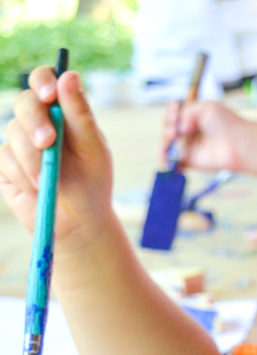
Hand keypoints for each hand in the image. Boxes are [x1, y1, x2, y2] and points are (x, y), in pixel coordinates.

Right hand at [0, 67, 114, 243]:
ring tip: (50, 180)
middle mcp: (40, 122)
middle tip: (47, 143)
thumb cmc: (92, 184)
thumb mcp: (93, 150)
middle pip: (24, 103)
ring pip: (14, 133)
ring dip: (33, 158)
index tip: (49, 94)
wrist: (78, 223)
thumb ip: (80, 115)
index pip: (46, 81)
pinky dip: (22, 174)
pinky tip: (37, 187)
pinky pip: (6, 158)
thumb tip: (69, 75)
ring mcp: (20, 141)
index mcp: (64, 113)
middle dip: (35, 122)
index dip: (43, 81)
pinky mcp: (6, 162)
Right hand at [162, 100, 245, 171]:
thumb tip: (180, 128)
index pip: (173, 113)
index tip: (175, 110)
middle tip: (175, 126)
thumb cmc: (227, 124)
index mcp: (193, 117)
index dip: (171, 111)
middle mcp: (190, 132)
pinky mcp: (191, 161)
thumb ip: (188, 111)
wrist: (238, 143)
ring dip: (165, 140)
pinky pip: (174, 163)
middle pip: (167, 127)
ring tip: (173, 136)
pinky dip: (167, 161)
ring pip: (167, 144)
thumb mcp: (206, 107)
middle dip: (167, 124)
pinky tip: (168, 157)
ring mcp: (189, 146)